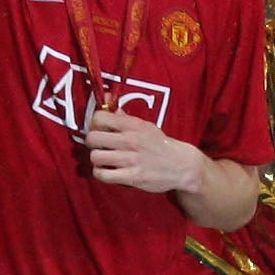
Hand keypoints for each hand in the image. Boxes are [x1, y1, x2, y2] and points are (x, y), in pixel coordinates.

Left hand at [86, 105, 208, 196]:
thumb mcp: (145, 126)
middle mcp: (131, 141)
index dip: (95, 124)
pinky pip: (103, 175)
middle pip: (92, 138)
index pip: (99, 117)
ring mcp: (131, 159)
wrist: (183, 166)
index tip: (100, 129)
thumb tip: (106, 98)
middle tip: (100, 146)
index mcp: (134, 125)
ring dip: (97, 159)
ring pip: (95, 157)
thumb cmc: (161, 145)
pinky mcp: (132, 176)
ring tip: (105, 159)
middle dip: (92, 143)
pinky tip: (108, 171)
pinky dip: (101, 173)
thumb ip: (123, 116)